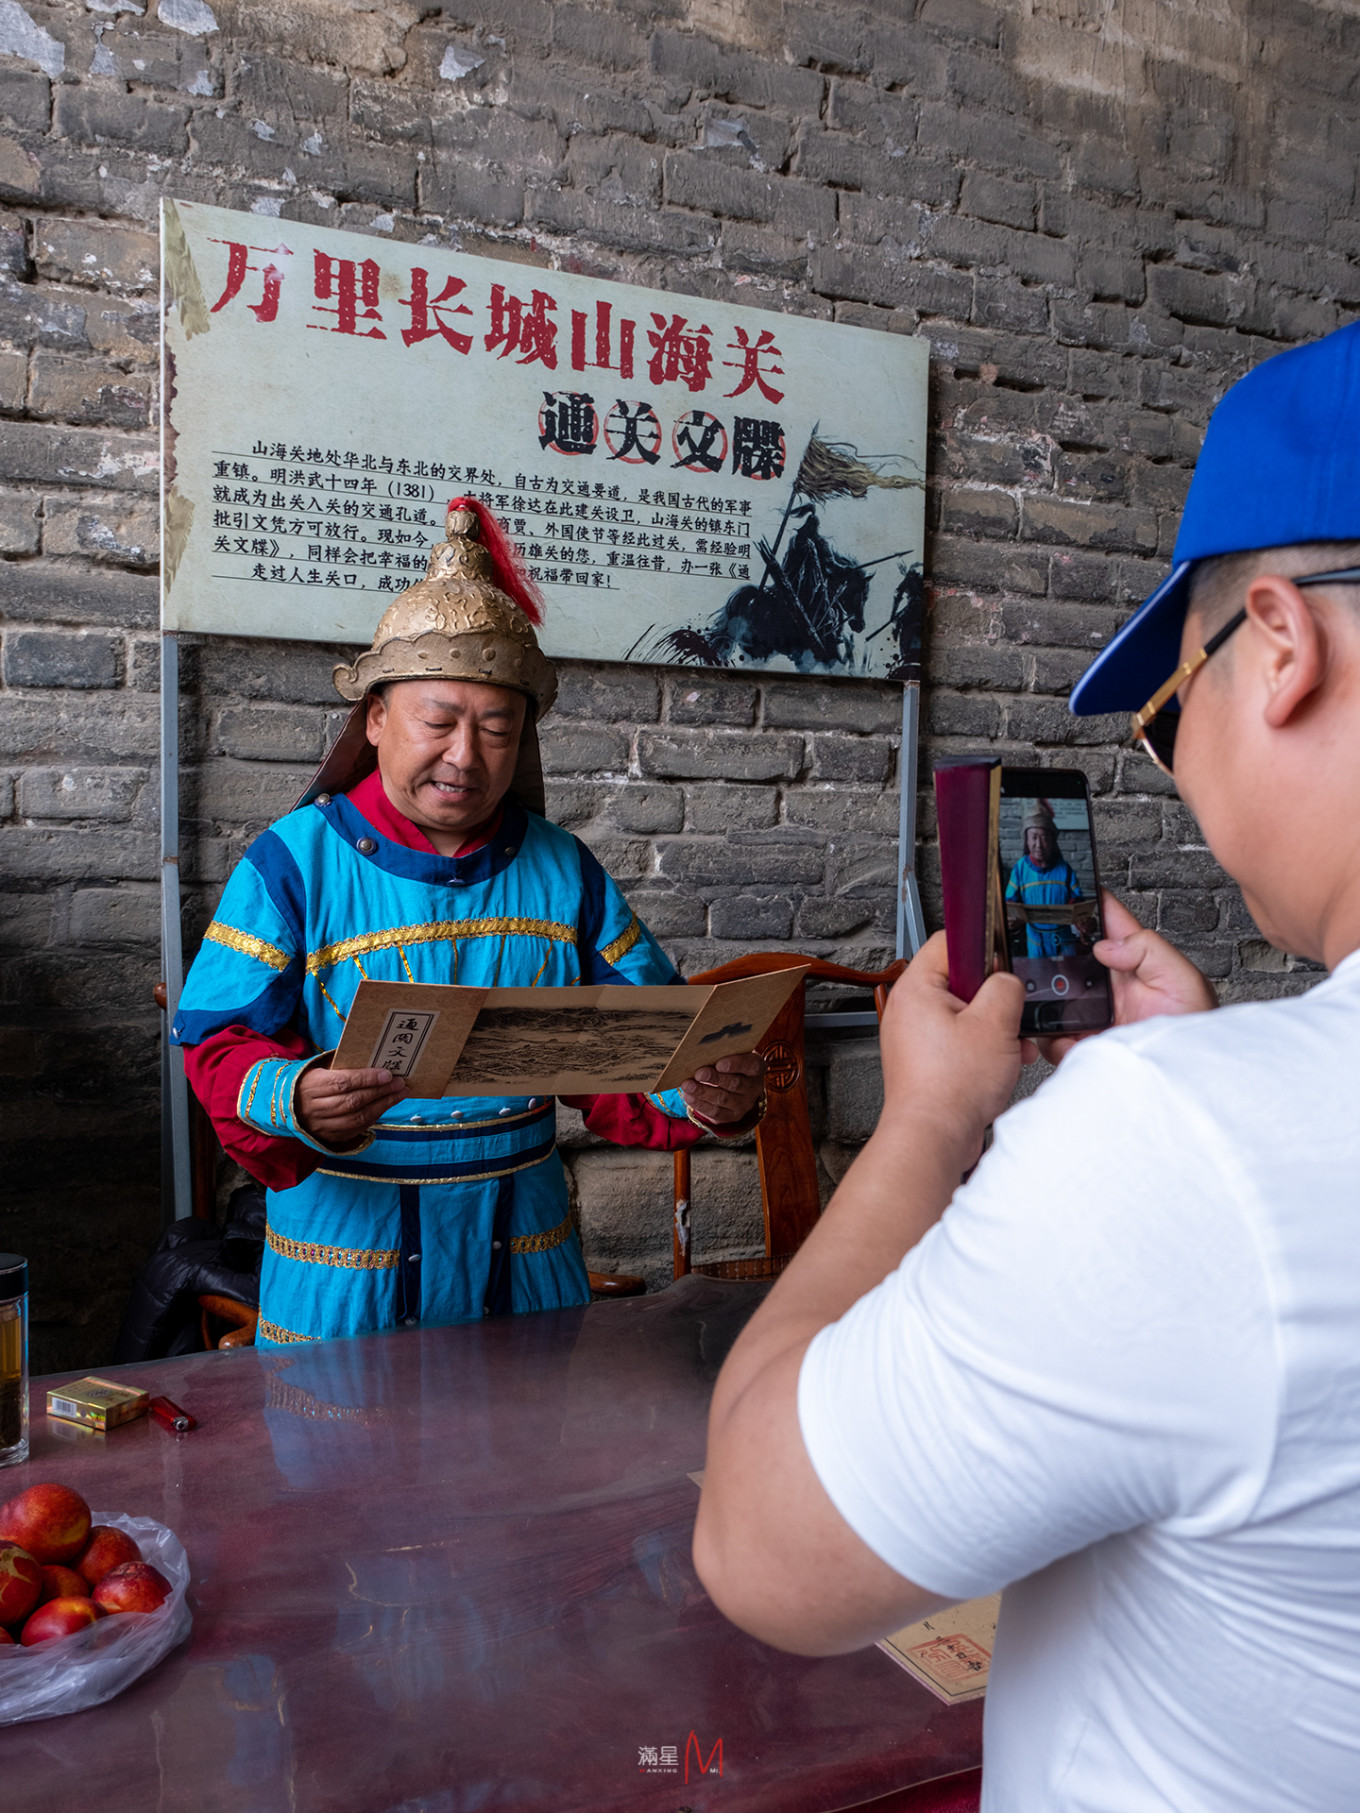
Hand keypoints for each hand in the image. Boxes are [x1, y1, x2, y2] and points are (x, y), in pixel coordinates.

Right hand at [295, 1064, 407, 1145]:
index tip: (388, 1074)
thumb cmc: (310, 1081)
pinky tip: (385, 1106)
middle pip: (352, 1101)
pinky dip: (373, 1118)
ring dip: (382, 1106)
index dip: (366, 1079)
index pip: (342, 1083)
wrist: (287, 1106)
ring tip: (399, 1094)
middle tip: (400, 1083)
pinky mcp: (328, 1137)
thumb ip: (341, 1065)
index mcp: (311, 1086)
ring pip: (356, 1118)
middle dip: (380, 1092)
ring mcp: (321, 1125)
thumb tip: (373, 1059)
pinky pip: (355, 1129)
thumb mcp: (319, 1069)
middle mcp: (314, 1108)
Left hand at [680, 1051, 764, 1125]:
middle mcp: (753, 1087)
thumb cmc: (730, 1064)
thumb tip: (701, 1053)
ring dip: (703, 1092)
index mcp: (756, 1068)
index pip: (751, 1066)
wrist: (735, 1086)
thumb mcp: (731, 1055)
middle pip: (735, 1083)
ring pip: (722, 1099)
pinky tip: (688, 1096)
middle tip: (699, 1073)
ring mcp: (743, 1104)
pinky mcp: (731, 1116)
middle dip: (715, 1078)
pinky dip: (700, 1104)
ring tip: (687, 1085)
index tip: (719, 1063)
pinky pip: (715, 1111)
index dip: (736, 1064)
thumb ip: (721, 1054)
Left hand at [878, 932, 1028, 1164]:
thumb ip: (1005, 988)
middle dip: (994, 997)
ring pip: (966, 1014)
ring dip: (995, 1027)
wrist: (934, 1137)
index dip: (982, 946)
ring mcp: (917, 1037)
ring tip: (1010, 1043)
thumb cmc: (949, 1088)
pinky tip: (1004, 1062)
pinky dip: (985, 1048)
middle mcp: (910, 1010)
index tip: (1003, 958)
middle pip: (961, 981)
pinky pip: (961, 1041)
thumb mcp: (994, 1023)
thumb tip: (1008, 981)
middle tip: (1010, 1011)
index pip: (948, 941)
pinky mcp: (928, 1061)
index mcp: (916, 988)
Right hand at [1039, 890, 1217, 1063]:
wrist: (1184, 1078)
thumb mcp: (1184, 980)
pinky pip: (1053, 1035)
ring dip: (1049, 999)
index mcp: (1135, 960)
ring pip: (1053, 994)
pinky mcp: (1082, 1041)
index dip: (1084, 899)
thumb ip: (1150, 950)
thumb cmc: (1194, 1032)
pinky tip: (1071, 1041)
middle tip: (1044, 956)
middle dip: (1051, 952)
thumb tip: (1106, 945)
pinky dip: (1054, 1039)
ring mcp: (1093, 1013)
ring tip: (1059, 1008)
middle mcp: (1110, 984)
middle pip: (1067, 955)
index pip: (1106, 919)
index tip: (1062, 886)